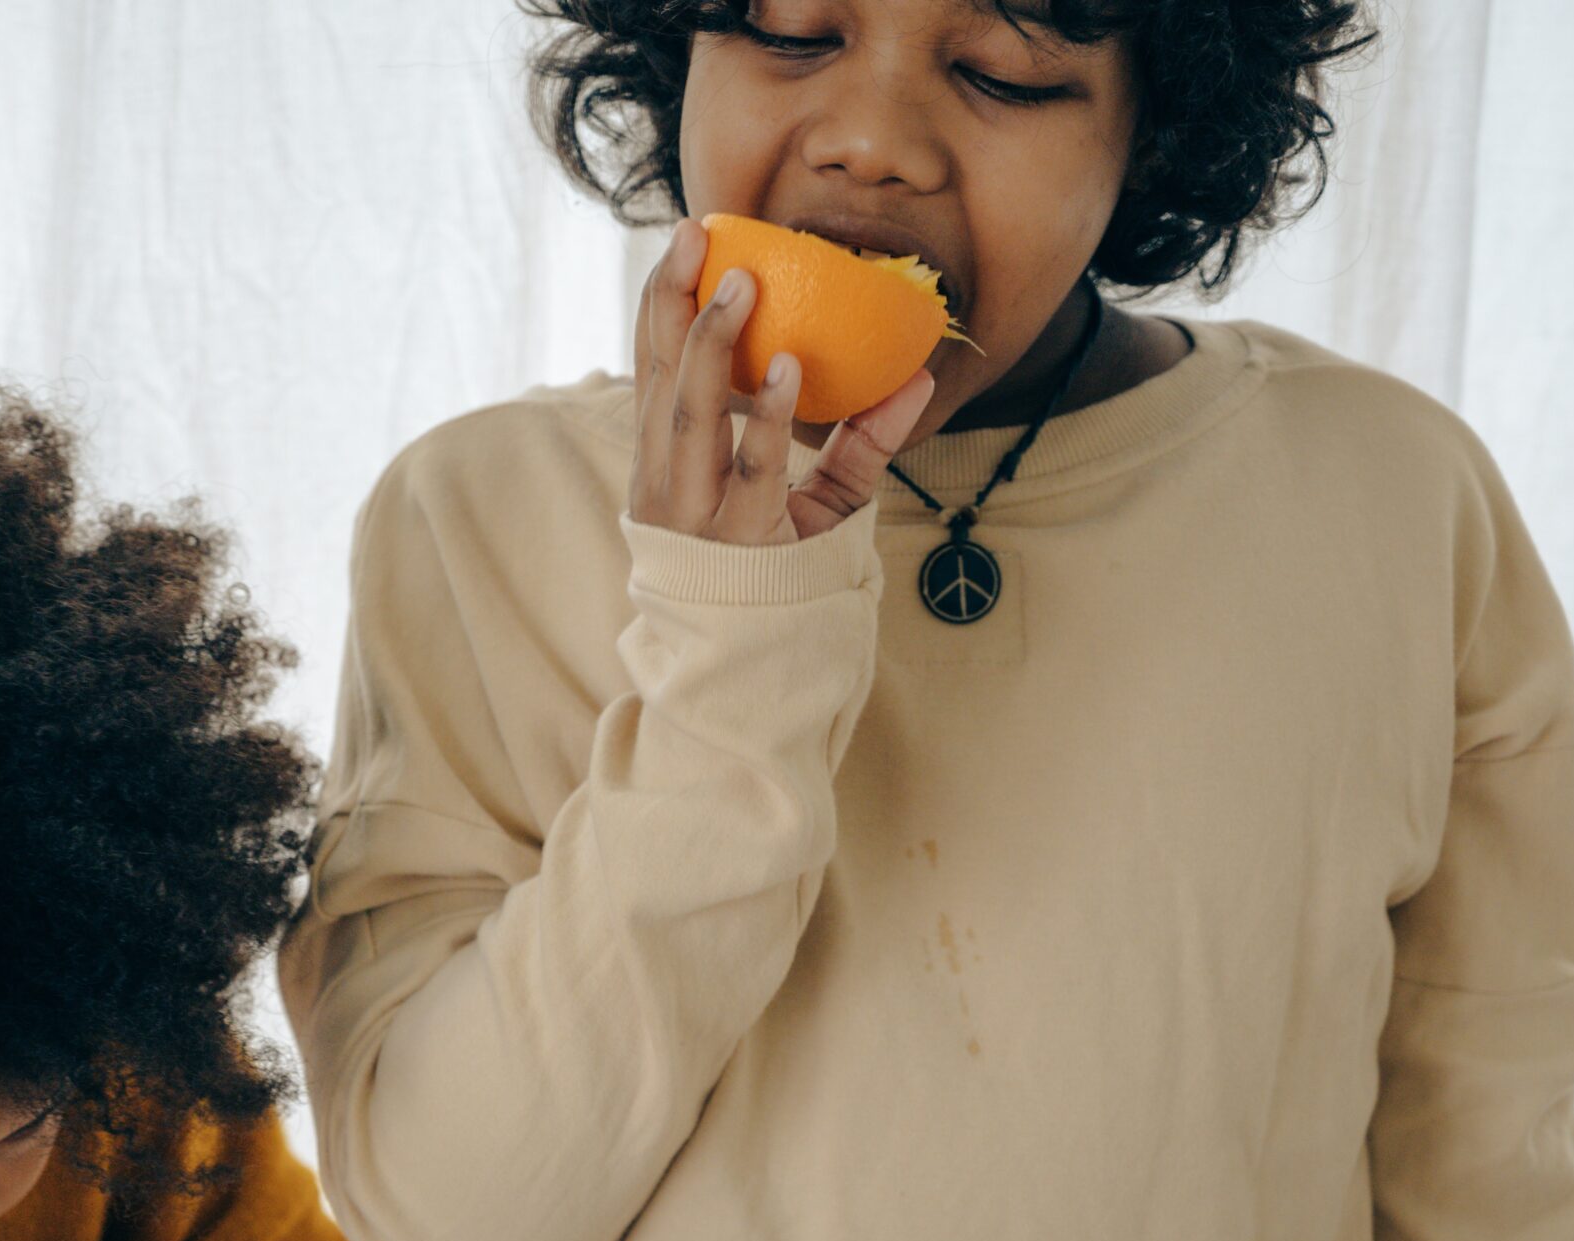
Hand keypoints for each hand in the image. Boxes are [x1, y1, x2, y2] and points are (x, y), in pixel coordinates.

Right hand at [629, 216, 936, 547]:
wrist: (755, 672)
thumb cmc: (780, 580)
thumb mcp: (820, 504)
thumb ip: (860, 442)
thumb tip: (920, 378)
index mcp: (665, 464)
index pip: (652, 370)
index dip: (661, 304)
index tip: (684, 244)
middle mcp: (666, 483)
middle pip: (659, 378)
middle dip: (673, 302)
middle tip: (696, 235)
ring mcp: (694, 514)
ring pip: (690, 414)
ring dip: (714, 344)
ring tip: (742, 285)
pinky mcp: (732, 541)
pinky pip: (748, 468)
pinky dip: (765, 416)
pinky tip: (789, 369)